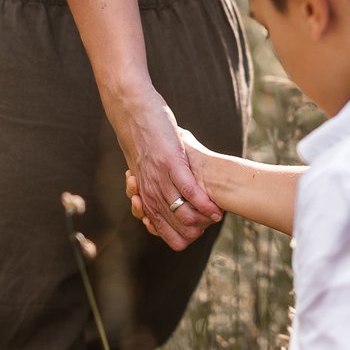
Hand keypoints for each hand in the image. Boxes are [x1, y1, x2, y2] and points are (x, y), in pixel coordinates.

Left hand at [114, 94, 220, 250]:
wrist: (132, 113)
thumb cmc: (142, 140)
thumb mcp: (142, 169)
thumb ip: (152, 183)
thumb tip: (167, 193)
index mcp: (144, 196)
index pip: (161, 231)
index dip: (178, 237)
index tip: (190, 230)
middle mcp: (150, 192)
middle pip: (175, 229)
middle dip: (195, 231)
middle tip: (207, 223)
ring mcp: (160, 179)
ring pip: (182, 214)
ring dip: (202, 220)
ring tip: (216, 217)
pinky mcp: (171, 163)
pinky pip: (189, 191)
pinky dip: (204, 203)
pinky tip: (215, 209)